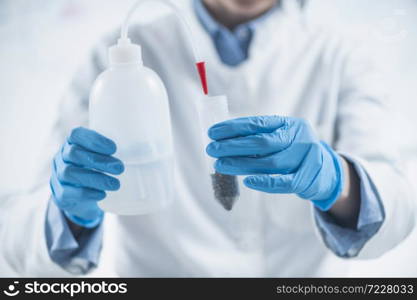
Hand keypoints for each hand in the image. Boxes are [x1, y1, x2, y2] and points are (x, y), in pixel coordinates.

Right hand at [50, 127, 123, 227]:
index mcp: (73, 143)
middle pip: (74, 153)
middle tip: (120, 168)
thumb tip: (152, 148)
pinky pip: (68, 192)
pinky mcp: (60, 194)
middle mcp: (62, 157)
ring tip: (116, 184)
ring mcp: (58, 176)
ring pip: (70, 173)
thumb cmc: (96, 170)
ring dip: (96, 178)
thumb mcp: (103, 158)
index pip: (77, 134)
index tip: (114, 148)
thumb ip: (117, 152)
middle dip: (99, 161)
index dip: (94, 139)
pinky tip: (102, 194)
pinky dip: (87, 193)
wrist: (79, 197)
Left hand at [206, 116, 343, 210]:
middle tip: (212, 149)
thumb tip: (224, 141)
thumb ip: (260, 137)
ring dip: (242, 164)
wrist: (327, 171)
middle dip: (233, 146)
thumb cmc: (294, 152)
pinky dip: (265, 182)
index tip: (213, 132)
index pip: (257, 123)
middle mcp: (299, 138)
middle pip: (261, 142)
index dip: (233, 128)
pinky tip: (247, 181)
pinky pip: (284, 182)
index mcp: (289, 124)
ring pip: (269, 162)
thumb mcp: (282, 137)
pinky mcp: (308, 178)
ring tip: (221, 165)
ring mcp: (306, 158)